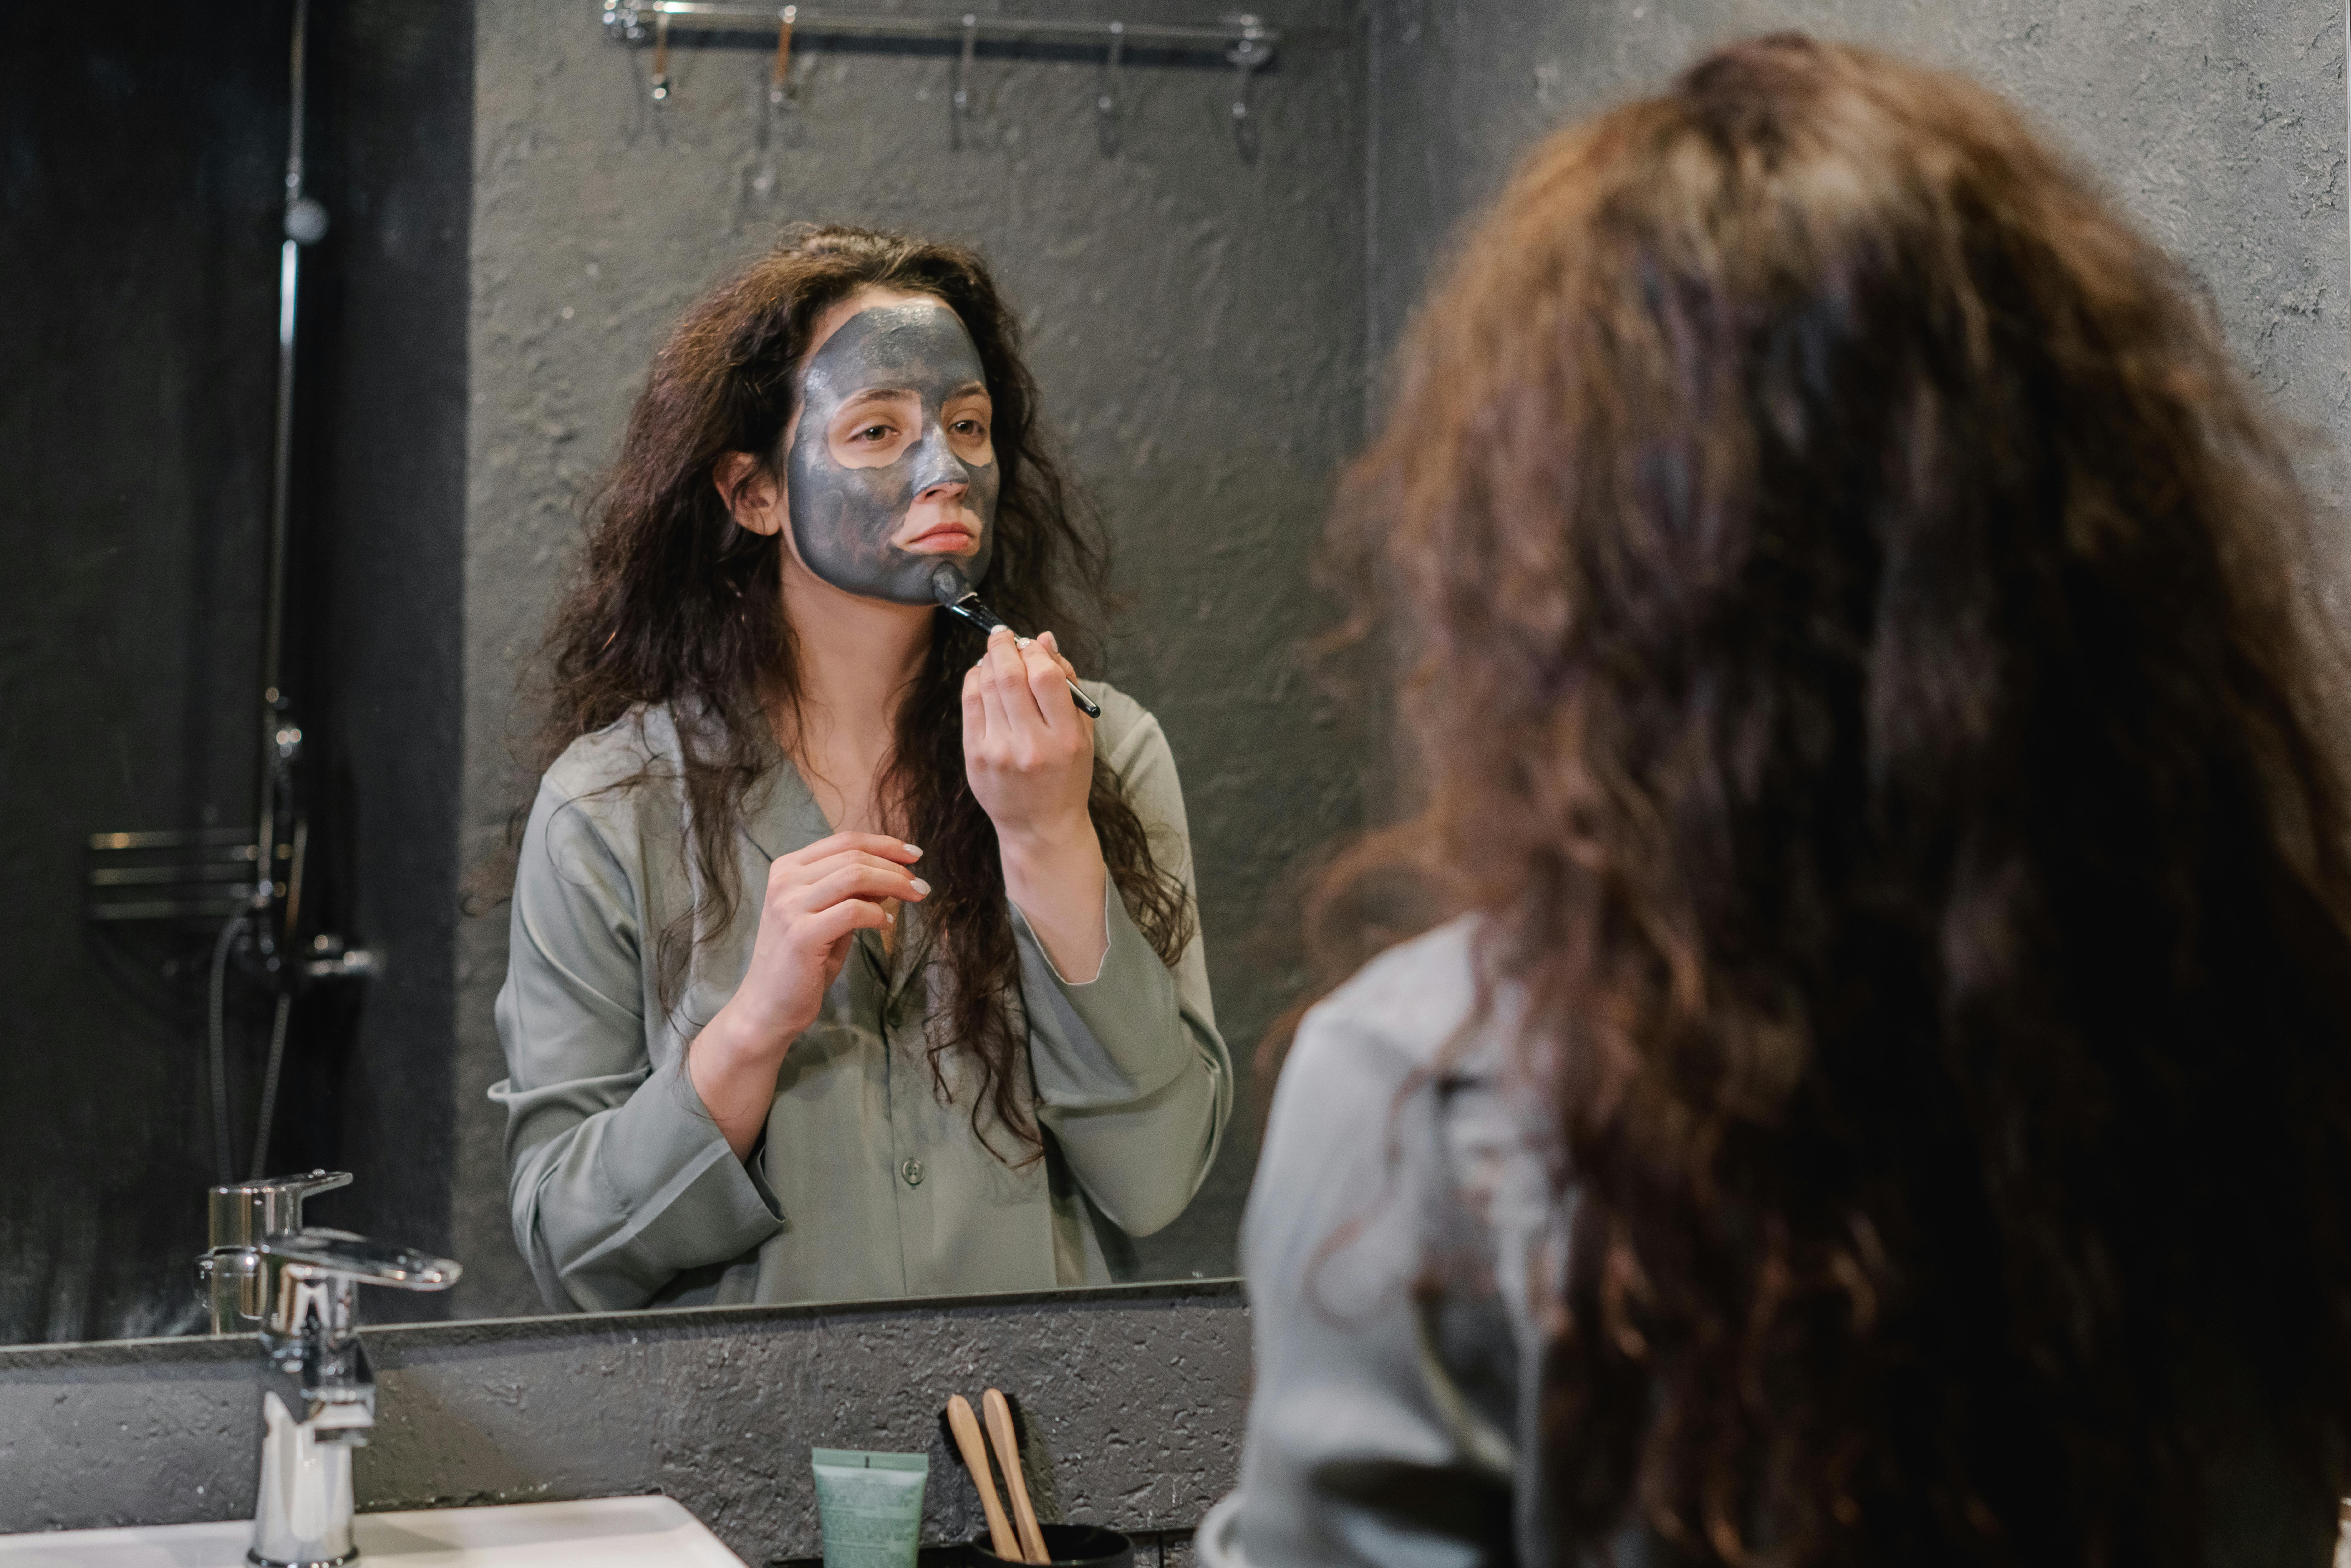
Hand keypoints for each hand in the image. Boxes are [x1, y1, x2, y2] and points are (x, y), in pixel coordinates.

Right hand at [728, 831, 928, 1044]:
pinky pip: (853, 911)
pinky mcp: (801, 934)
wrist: (768, 1006)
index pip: (844, 840)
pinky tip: (888, 924)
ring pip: (855, 876)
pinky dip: (878, 914)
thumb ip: (853, 893)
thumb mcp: (829, 917)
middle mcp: (784, 881)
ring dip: (894, 884)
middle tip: (921, 884)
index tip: (914, 854)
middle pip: (853, 855)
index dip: (885, 843)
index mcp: (787, 868)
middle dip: (895, 866)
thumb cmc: (802, 963)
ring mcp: (789, 906)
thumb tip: (892, 873)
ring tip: (916, 897)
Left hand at [962, 627, 1094, 849]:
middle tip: (1005, 635)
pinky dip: (975, 681)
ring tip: (996, 653)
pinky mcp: (975, 757)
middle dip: (1005, 646)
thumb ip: (1068, 684)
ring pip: (986, 686)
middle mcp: (1032, 746)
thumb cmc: (1066, 775)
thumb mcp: (1082, 734)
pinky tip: (983, 675)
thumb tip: (1045, 639)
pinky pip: (970, 704)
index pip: (1046, 677)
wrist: (1040, 827)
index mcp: (1066, 739)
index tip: (1032, 643)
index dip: (1036, 650)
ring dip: (989, 660)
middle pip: (1011, 677)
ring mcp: (999, 752)